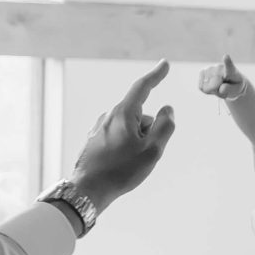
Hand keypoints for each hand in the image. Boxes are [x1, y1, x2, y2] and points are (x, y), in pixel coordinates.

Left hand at [69, 62, 176, 213]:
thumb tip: (167, 109)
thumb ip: (164, 126)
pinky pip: (119, 137)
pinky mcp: (94, 140)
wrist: (87, 191)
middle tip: (146, 155)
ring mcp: (99, 128)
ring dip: (138, 141)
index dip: (156, 75)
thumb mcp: (153, 150)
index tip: (164, 64)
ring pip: (130, 128)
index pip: (142, 87)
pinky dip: (126, 147)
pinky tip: (120, 166)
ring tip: (130, 164)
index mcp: (123, 114)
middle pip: (140, 115)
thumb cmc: (121, 170)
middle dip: (149, 130)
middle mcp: (109, 116)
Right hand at [198, 55, 248, 99]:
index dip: (227, 62)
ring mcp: (210, 68)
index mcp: (232, 70)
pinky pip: (201, 87)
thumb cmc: (235, 85)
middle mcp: (219, 67)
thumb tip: (221, 88)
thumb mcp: (238, 90)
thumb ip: (230, 89)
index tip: (226, 57)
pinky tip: (212, 86)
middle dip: (218, 92)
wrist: (230, 83)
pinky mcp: (202, 72)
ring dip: (213, 91)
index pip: (229, 66)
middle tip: (225, 88)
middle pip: (214, 86)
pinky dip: (207, 90)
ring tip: (219, 86)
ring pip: (206, 88)